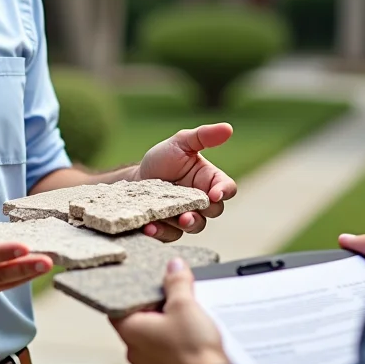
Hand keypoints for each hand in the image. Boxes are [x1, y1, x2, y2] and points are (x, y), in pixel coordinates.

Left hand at [111, 258, 231, 363]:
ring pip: (154, 331)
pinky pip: (166, 345)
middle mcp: (135, 349)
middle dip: (156, 302)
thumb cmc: (192, 352)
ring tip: (186, 309)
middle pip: (139, 316)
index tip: (147, 279)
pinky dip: (176, 335)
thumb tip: (174, 267)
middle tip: (172, 291)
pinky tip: (192, 329)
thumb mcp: (184, 305)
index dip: (133, 289)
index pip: (119, 303)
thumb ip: (176, 282)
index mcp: (129, 331)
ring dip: (168, 319)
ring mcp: (150, 362)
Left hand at [136, 123, 237, 241]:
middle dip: (203, 212)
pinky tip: (149, 226)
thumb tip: (228, 128)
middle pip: (213, 211)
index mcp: (210, 180)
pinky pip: (170, 235)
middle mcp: (202, 201)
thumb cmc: (163, 160)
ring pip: (194, 226)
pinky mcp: (170, 229)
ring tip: (170, 219)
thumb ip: (203, 136)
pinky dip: (160, 232)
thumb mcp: (181, 143)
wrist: (136, 178)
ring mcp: (187, 216)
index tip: (215, 194)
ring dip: (184, 224)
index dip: (224, 192)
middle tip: (189, 213)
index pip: (227, 188)